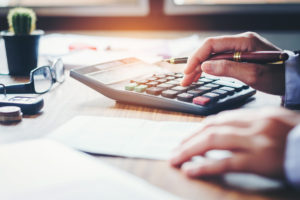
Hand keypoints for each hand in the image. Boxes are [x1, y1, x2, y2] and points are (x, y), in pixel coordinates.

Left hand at [170, 108, 299, 177]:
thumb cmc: (297, 139)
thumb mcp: (275, 125)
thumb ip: (251, 125)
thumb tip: (224, 132)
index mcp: (258, 115)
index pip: (220, 119)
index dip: (200, 129)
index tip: (187, 137)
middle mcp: (255, 124)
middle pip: (212, 128)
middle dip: (189, 139)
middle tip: (176, 149)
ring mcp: (257, 141)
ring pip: (213, 141)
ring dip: (190, 150)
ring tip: (177, 158)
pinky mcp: (260, 160)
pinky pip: (226, 162)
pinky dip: (205, 166)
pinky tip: (192, 170)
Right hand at [181, 32, 284, 94]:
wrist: (292, 78)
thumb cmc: (278, 77)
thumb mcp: (253, 75)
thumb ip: (228, 69)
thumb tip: (205, 67)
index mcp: (244, 41)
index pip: (211, 45)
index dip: (196, 57)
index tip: (187, 71)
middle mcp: (240, 42)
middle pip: (210, 50)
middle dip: (195, 64)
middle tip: (184, 80)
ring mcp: (239, 49)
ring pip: (212, 56)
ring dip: (199, 68)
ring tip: (189, 80)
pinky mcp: (240, 56)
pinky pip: (219, 60)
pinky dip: (209, 68)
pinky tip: (201, 75)